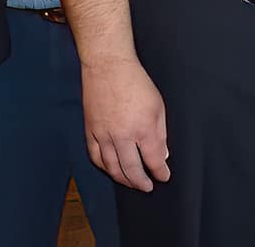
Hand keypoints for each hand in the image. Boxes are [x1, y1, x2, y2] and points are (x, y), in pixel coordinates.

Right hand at [81, 57, 171, 190]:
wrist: (108, 66)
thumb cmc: (136, 81)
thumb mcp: (158, 105)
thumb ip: (161, 133)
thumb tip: (162, 155)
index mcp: (143, 128)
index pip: (153, 160)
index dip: (160, 172)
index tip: (164, 176)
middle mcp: (122, 135)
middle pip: (132, 170)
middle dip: (141, 182)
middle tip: (148, 187)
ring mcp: (104, 134)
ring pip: (112, 167)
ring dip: (123, 179)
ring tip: (131, 183)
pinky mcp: (90, 130)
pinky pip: (95, 156)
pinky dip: (104, 167)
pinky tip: (111, 169)